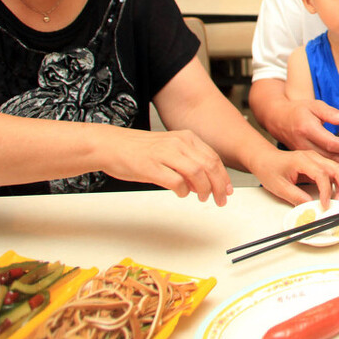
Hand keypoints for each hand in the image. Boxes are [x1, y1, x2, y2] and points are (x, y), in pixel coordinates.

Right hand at [100, 128, 233, 205]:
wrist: (111, 145)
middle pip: (209, 166)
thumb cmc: (139, 150)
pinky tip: (181, 193)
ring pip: (197, 173)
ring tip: (201, 198)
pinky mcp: (151, 167)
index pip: (213, 158)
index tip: (227, 190)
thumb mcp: (170, 149)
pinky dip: (183, 191)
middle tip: (220, 200)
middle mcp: (178, 143)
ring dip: (204, 190)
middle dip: (219, 186)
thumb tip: (205, 182)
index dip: (223, 177)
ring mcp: (165, 154)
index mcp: (185, 138)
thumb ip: (188, 162)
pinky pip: (176, 182)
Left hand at [252, 150, 338, 205]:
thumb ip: (295, 196)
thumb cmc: (269, 169)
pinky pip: (332, 171)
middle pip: (336, 168)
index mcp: (302, 160)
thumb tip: (310, 205)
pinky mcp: (317, 163)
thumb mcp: (279, 186)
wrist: (265, 159)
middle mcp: (312, 157)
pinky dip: (338, 182)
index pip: (321, 174)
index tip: (325, 204)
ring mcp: (316, 158)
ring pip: (337, 168)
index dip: (326, 191)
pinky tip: (338, 193)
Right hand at [266, 98, 338, 163]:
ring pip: (327, 162)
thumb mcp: (314, 105)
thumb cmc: (297, 111)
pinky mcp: (304, 157)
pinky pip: (322, 163)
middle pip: (330, 156)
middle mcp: (304, 143)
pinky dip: (336, 160)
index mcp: (307, 129)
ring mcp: (303, 152)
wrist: (278, 119)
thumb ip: (330, 112)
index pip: (331, 143)